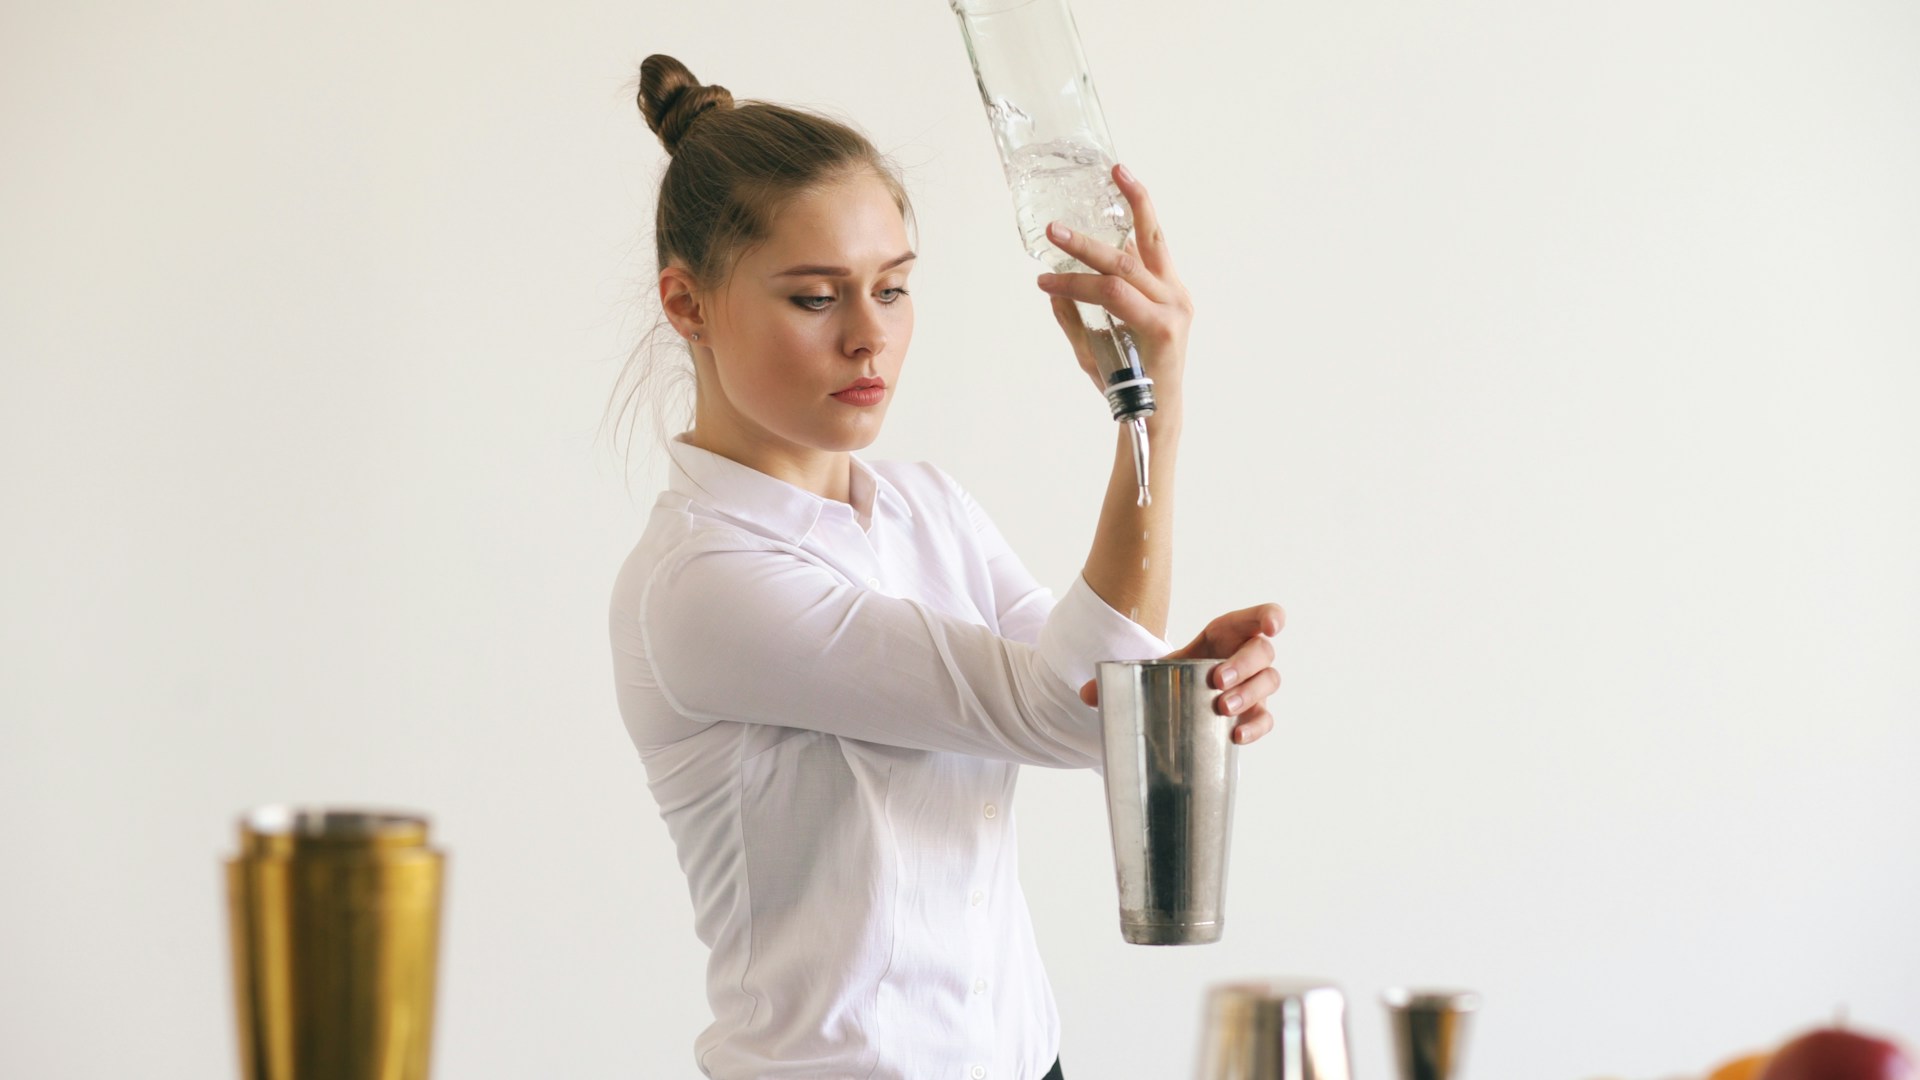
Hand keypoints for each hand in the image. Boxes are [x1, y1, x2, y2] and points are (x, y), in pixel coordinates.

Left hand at [1036, 163, 1194, 398]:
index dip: (1139, 201)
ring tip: (1052, 239)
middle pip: (1143, 240)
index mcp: (1168, 290)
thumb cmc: (1126, 380)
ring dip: (1083, 252)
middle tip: (1074, 201)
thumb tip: (1052, 289)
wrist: (1149, 420)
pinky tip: (1053, 285)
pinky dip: (1079, 287)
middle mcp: (1174, 294)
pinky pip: (1113, 297)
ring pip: (1121, 270)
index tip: (1119, 170)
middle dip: (1114, 211)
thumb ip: (1076, 314)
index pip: (1154, 236)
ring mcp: (1171, 309)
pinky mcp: (1162, 327)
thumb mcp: (1096, 342)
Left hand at [1079, 603, 1285, 744]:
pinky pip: (1265, 718)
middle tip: (1217, 682)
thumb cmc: (1169, 676)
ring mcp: (1252, 686)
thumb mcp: (1148, 670)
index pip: (1256, 619)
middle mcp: (1243, 657)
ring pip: (1269, 683)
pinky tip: (1235, 735)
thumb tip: (1085, 693)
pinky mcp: (1253, 713)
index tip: (1272, 626)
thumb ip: (1118, 677)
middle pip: (1263, 652)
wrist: (1174, 700)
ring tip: (1222, 708)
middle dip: (1244, 665)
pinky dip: (1255, 726)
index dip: (1269, 617)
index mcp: (1222, 635)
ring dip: (1249, 694)